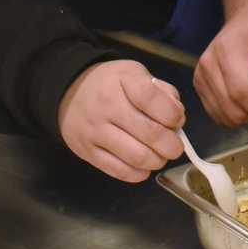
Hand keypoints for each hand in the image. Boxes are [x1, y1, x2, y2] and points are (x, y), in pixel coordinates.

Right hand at [58, 59, 184, 182]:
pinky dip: (139, 173)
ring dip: (158, 161)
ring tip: (160, 156)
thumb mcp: (136, 74)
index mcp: (123, 79)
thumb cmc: (112, 84)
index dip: (173, 115)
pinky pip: (119, 171)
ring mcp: (95, 130)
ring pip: (137, 157)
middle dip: (172, 145)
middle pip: (150, 133)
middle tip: (175, 146)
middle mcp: (107, 105)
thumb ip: (162, 92)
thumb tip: (177, 117)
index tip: (178, 120)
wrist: (69, 92)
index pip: (152, 99)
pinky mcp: (86, 152)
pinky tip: (144, 166)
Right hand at [194, 0, 247, 126]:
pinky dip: (236, 114)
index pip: (242, 92)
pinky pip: (218, 114)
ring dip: (247, 115)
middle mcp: (208, 64)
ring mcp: (201, 76)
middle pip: (232, 108)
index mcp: (228, 50)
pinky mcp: (200, 85)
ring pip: (225, 116)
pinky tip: (247, 99)